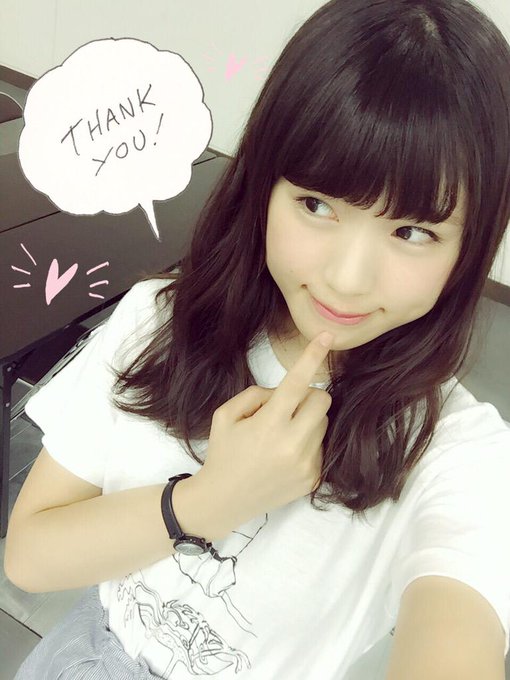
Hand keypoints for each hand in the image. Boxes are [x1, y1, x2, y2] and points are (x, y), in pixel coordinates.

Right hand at [193, 332, 333, 528]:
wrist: (223, 500)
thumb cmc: (223, 453)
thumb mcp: (225, 414)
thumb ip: (257, 395)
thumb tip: (285, 392)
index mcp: (269, 424)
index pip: (298, 382)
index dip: (313, 356)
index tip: (328, 337)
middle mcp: (292, 444)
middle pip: (322, 400)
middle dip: (309, 396)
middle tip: (288, 406)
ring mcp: (306, 464)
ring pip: (323, 423)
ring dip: (308, 421)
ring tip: (281, 436)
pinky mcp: (313, 479)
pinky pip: (321, 446)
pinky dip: (307, 443)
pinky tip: (285, 456)